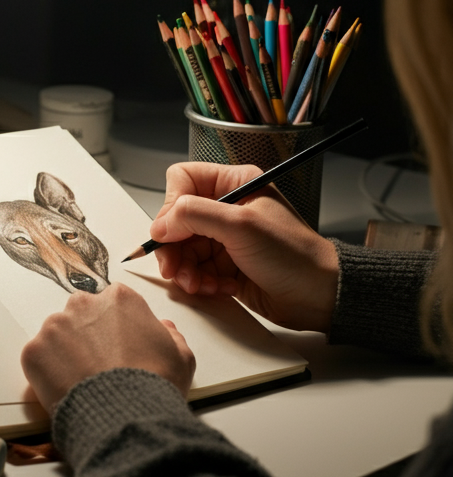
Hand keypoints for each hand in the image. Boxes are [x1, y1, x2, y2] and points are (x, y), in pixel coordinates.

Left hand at [21, 283, 194, 412]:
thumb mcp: (181, 357)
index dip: (116, 328)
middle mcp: (84, 304)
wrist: (124, 416)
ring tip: (82, 381)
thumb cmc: (154, 385)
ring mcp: (55, 326)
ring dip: (65, 353)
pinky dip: (47, 372)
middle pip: (81, 314)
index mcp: (120, 299)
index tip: (118, 348)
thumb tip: (164, 329)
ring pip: (57, 336)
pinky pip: (39, 358)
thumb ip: (171, 336)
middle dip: (87, 335)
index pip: (113, 304)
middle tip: (98, 366)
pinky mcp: (34, 350)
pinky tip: (66, 389)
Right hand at [149, 162, 338, 332]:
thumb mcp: (241, 226)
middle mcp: (226, 208)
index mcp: (234, 184)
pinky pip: (194, 270)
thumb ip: (194, 215)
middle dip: (175, 248)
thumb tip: (160, 224)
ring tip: (200, 284)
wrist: (317, 296)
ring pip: (182, 249)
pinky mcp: (223, 264)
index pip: (183, 181)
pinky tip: (218, 288)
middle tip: (175, 269)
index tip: (170, 234)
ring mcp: (224, 237)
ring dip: (186, 270)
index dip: (171, 207)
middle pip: (176, 220)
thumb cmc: (294, 256)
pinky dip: (200, 282)